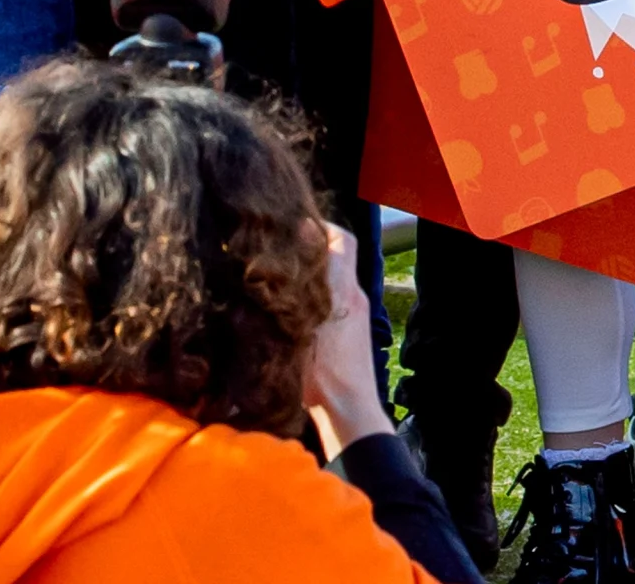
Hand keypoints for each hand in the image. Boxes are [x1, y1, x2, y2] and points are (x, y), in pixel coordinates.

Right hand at [299, 221, 394, 451]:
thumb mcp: (299, 335)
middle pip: (338, 254)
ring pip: (334, 276)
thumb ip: (294, 298)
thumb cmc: (323, 378)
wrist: (350, 411)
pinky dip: (315, 291)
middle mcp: (354, 296)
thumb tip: (279, 265)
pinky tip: (289, 303)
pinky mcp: (352, 330)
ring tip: (278, 271)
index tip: (292, 223)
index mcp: (344, 292)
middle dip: (311, 244)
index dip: (320, 227)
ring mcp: (356, 313)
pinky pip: (334, 296)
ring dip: (312, 269)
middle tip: (278, 245)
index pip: (342, 241)